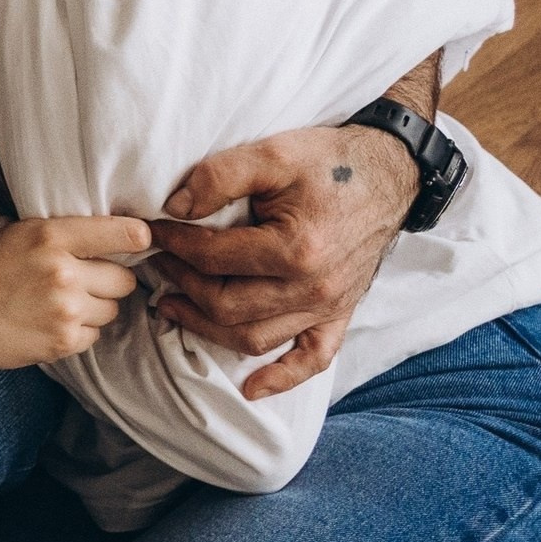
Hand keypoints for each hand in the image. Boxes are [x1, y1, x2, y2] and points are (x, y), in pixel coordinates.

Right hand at [0, 215, 147, 427]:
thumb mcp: (16, 236)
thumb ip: (63, 236)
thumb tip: (120, 240)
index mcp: (50, 235)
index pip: (124, 233)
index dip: (139, 239)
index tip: (142, 242)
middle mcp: (63, 271)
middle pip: (124, 279)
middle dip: (107, 282)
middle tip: (78, 282)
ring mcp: (65, 309)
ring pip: (111, 310)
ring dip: (93, 309)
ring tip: (56, 304)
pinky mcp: (62, 341)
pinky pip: (93, 336)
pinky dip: (77, 332)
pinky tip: (47, 323)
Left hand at [151, 123, 412, 398]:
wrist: (390, 173)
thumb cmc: (330, 161)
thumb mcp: (273, 153)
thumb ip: (220, 176)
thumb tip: (175, 208)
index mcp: (296, 249)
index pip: (212, 259)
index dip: (172, 244)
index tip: (149, 232)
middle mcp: (314, 288)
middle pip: (225, 305)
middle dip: (182, 284)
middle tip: (157, 263)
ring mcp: (329, 306)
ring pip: (254, 338)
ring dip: (206, 328)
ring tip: (171, 306)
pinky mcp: (341, 314)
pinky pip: (312, 359)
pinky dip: (281, 378)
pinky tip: (249, 388)